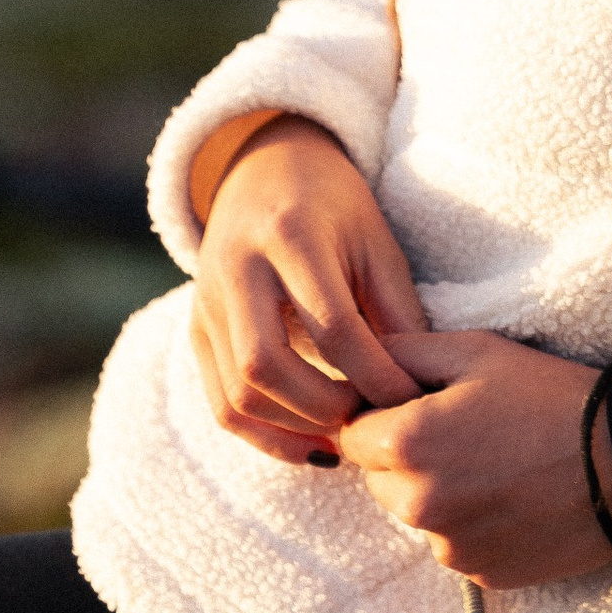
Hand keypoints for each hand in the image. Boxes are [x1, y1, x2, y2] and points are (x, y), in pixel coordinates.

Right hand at [189, 116, 427, 465]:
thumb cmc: (335, 207)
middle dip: (324, 407)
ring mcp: (206, 301)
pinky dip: (263, 434)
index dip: (375, 373)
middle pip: (266, 364)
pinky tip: (308, 443)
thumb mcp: (375, 242)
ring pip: (237, 392)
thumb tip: (416, 388)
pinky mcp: (195, 329)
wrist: (267, 169)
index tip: (410, 398)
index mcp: (290, 234)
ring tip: (344, 436)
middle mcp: (236, 268)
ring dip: (293, 429)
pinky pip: (220, 402)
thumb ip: (397, 311)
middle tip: (370, 420)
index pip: (332, 325)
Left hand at [335, 329, 611, 591]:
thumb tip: (360, 360)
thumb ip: (404, 352)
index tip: (417, 403)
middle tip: (462, 429)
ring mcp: (448, 547)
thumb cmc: (551, 396)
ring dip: (434, 491)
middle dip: (403, 455)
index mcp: (408, 444)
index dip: (379, 414)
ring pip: (414, 514)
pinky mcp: (479, 575)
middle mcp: (418, 505)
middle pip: (378, 479)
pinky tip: (510, 495)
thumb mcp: (477, 351)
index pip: (351, 435)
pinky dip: (469, 522)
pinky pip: (452, 544)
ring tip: (492, 461)